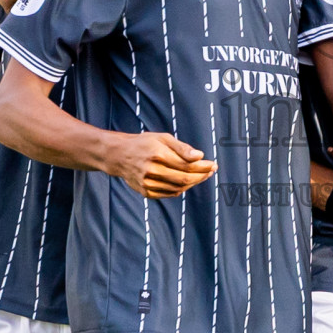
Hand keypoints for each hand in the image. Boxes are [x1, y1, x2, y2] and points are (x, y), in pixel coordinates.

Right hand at [102, 131, 216, 197]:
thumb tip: (200, 156)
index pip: (187, 165)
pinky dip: (181, 189)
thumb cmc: (144, 143)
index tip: (213, 165)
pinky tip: (187, 182)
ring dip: (193, 183)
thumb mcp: (163, 138)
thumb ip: (182, 148)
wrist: (119, 155)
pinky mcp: (145, 192)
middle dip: (201, 176)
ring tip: (201, 176)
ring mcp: (147, 183)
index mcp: (157, 154)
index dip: (203, 167)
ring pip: (178, 188)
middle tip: (210, 171)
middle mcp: (151, 170)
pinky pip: (169, 194)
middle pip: (184, 179)